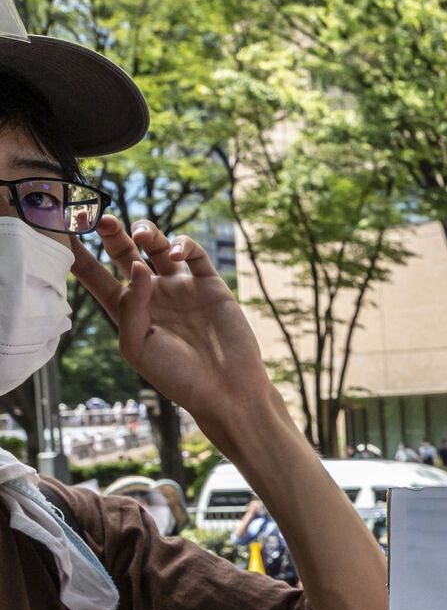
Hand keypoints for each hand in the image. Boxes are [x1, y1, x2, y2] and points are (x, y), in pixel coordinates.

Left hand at [69, 216, 276, 431]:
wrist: (225, 389)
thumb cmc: (176, 376)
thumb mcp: (137, 346)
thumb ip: (129, 305)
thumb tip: (138, 266)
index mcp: (128, 310)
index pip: (95, 275)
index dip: (77, 253)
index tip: (58, 227)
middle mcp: (152, 294)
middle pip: (124, 253)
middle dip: (111, 233)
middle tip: (101, 219)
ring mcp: (181, 288)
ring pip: (158, 246)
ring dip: (147, 232)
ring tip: (141, 234)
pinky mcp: (210, 285)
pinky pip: (195, 255)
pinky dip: (184, 246)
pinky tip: (176, 254)